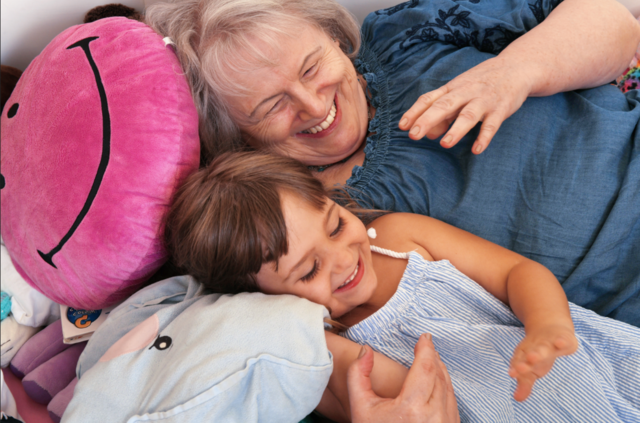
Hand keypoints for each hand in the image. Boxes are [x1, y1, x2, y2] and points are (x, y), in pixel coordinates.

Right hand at [347, 334, 459, 422]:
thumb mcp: (360, 407)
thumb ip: (358, 375)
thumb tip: (367, 350)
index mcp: (411, 408)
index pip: (425, 367)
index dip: (426, 348)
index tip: (425, 337)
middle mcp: (434, 417)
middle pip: (439, 374)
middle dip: (432, 357)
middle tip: (425, 346)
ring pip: (449, 388)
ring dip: (441, 371)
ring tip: (430, 361)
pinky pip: (452, 403)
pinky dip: (445, 388)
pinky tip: (436, 383)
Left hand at [398, 55, 532, 153]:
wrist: (516, 67)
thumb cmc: (481, 83)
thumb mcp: (459, 93)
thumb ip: (443, 113)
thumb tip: (427, 133)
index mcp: (452, 88)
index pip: (429, 99)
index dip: (415, 112)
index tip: (402, 126)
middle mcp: (465, 92)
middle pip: (444, 105)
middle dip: (428, 120)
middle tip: (414, 135)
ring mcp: (484, 100)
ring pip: (468, 115)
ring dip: (456, 130)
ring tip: (445, 144)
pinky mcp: (501, 109)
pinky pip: (492, 125)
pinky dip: (484, 137)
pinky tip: (477, 149)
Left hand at [509, 324, 577, 400]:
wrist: (550, 327)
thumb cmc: (538, 352)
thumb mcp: (531, 367)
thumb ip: (525, 382)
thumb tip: (517, 399)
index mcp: (527, 356)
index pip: (522, 362)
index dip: (517, 368)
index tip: (512, 374)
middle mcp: (537, 349)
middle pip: (532, 355)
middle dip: (526, 362)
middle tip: (520, 368)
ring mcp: (550, 343)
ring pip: (545, 348)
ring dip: (539, 352)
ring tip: (532, 357)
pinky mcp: (565, 338)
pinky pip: (564, 340)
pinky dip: (561, 341)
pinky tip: (559, 343)